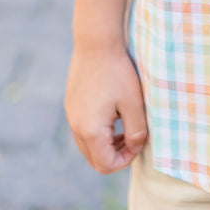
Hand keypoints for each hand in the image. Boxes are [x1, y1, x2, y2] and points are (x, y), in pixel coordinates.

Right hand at [65, 42, 147, 173]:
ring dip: (106, 144)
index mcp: (90, 130)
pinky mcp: (71, 105)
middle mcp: (76, 127)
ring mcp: (71, 116)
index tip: (139, 142)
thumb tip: (135, 148)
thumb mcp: (134, 103)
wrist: (96, 43)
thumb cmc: (118, 72)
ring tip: (124, 125)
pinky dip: (98, 131)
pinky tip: (113, 113)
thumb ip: (137, 131)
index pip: (105, 165)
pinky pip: (83, 130)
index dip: (125, 160)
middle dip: (116, 154)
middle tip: (133, 136)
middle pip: (94, 159)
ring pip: (88, 146)